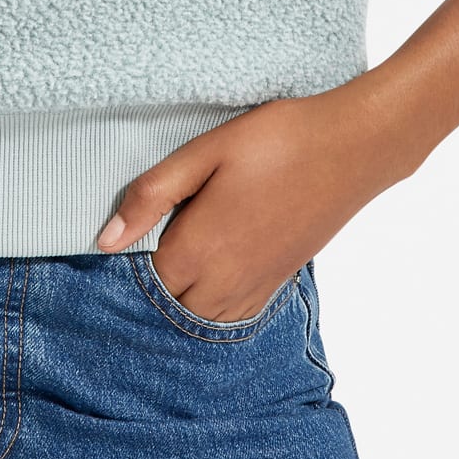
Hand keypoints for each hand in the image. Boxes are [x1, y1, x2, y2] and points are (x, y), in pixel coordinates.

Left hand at [93, 79, 423, 322]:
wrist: (353, 147)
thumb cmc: (279, 139)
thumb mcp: (206, 152)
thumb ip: (152, 196)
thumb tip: (105, 240)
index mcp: (199, 249)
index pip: (140, 282)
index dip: (124, 262)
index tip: (118, 239)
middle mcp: (224, 281)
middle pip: (168, 307)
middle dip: (150, 285)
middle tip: (147, 241)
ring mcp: (255, 286)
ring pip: (200, 318)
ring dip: (181, 297)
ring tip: (176, 255)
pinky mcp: (277, 281)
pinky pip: (233, 315)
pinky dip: (212, 303)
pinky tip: (210, 270)